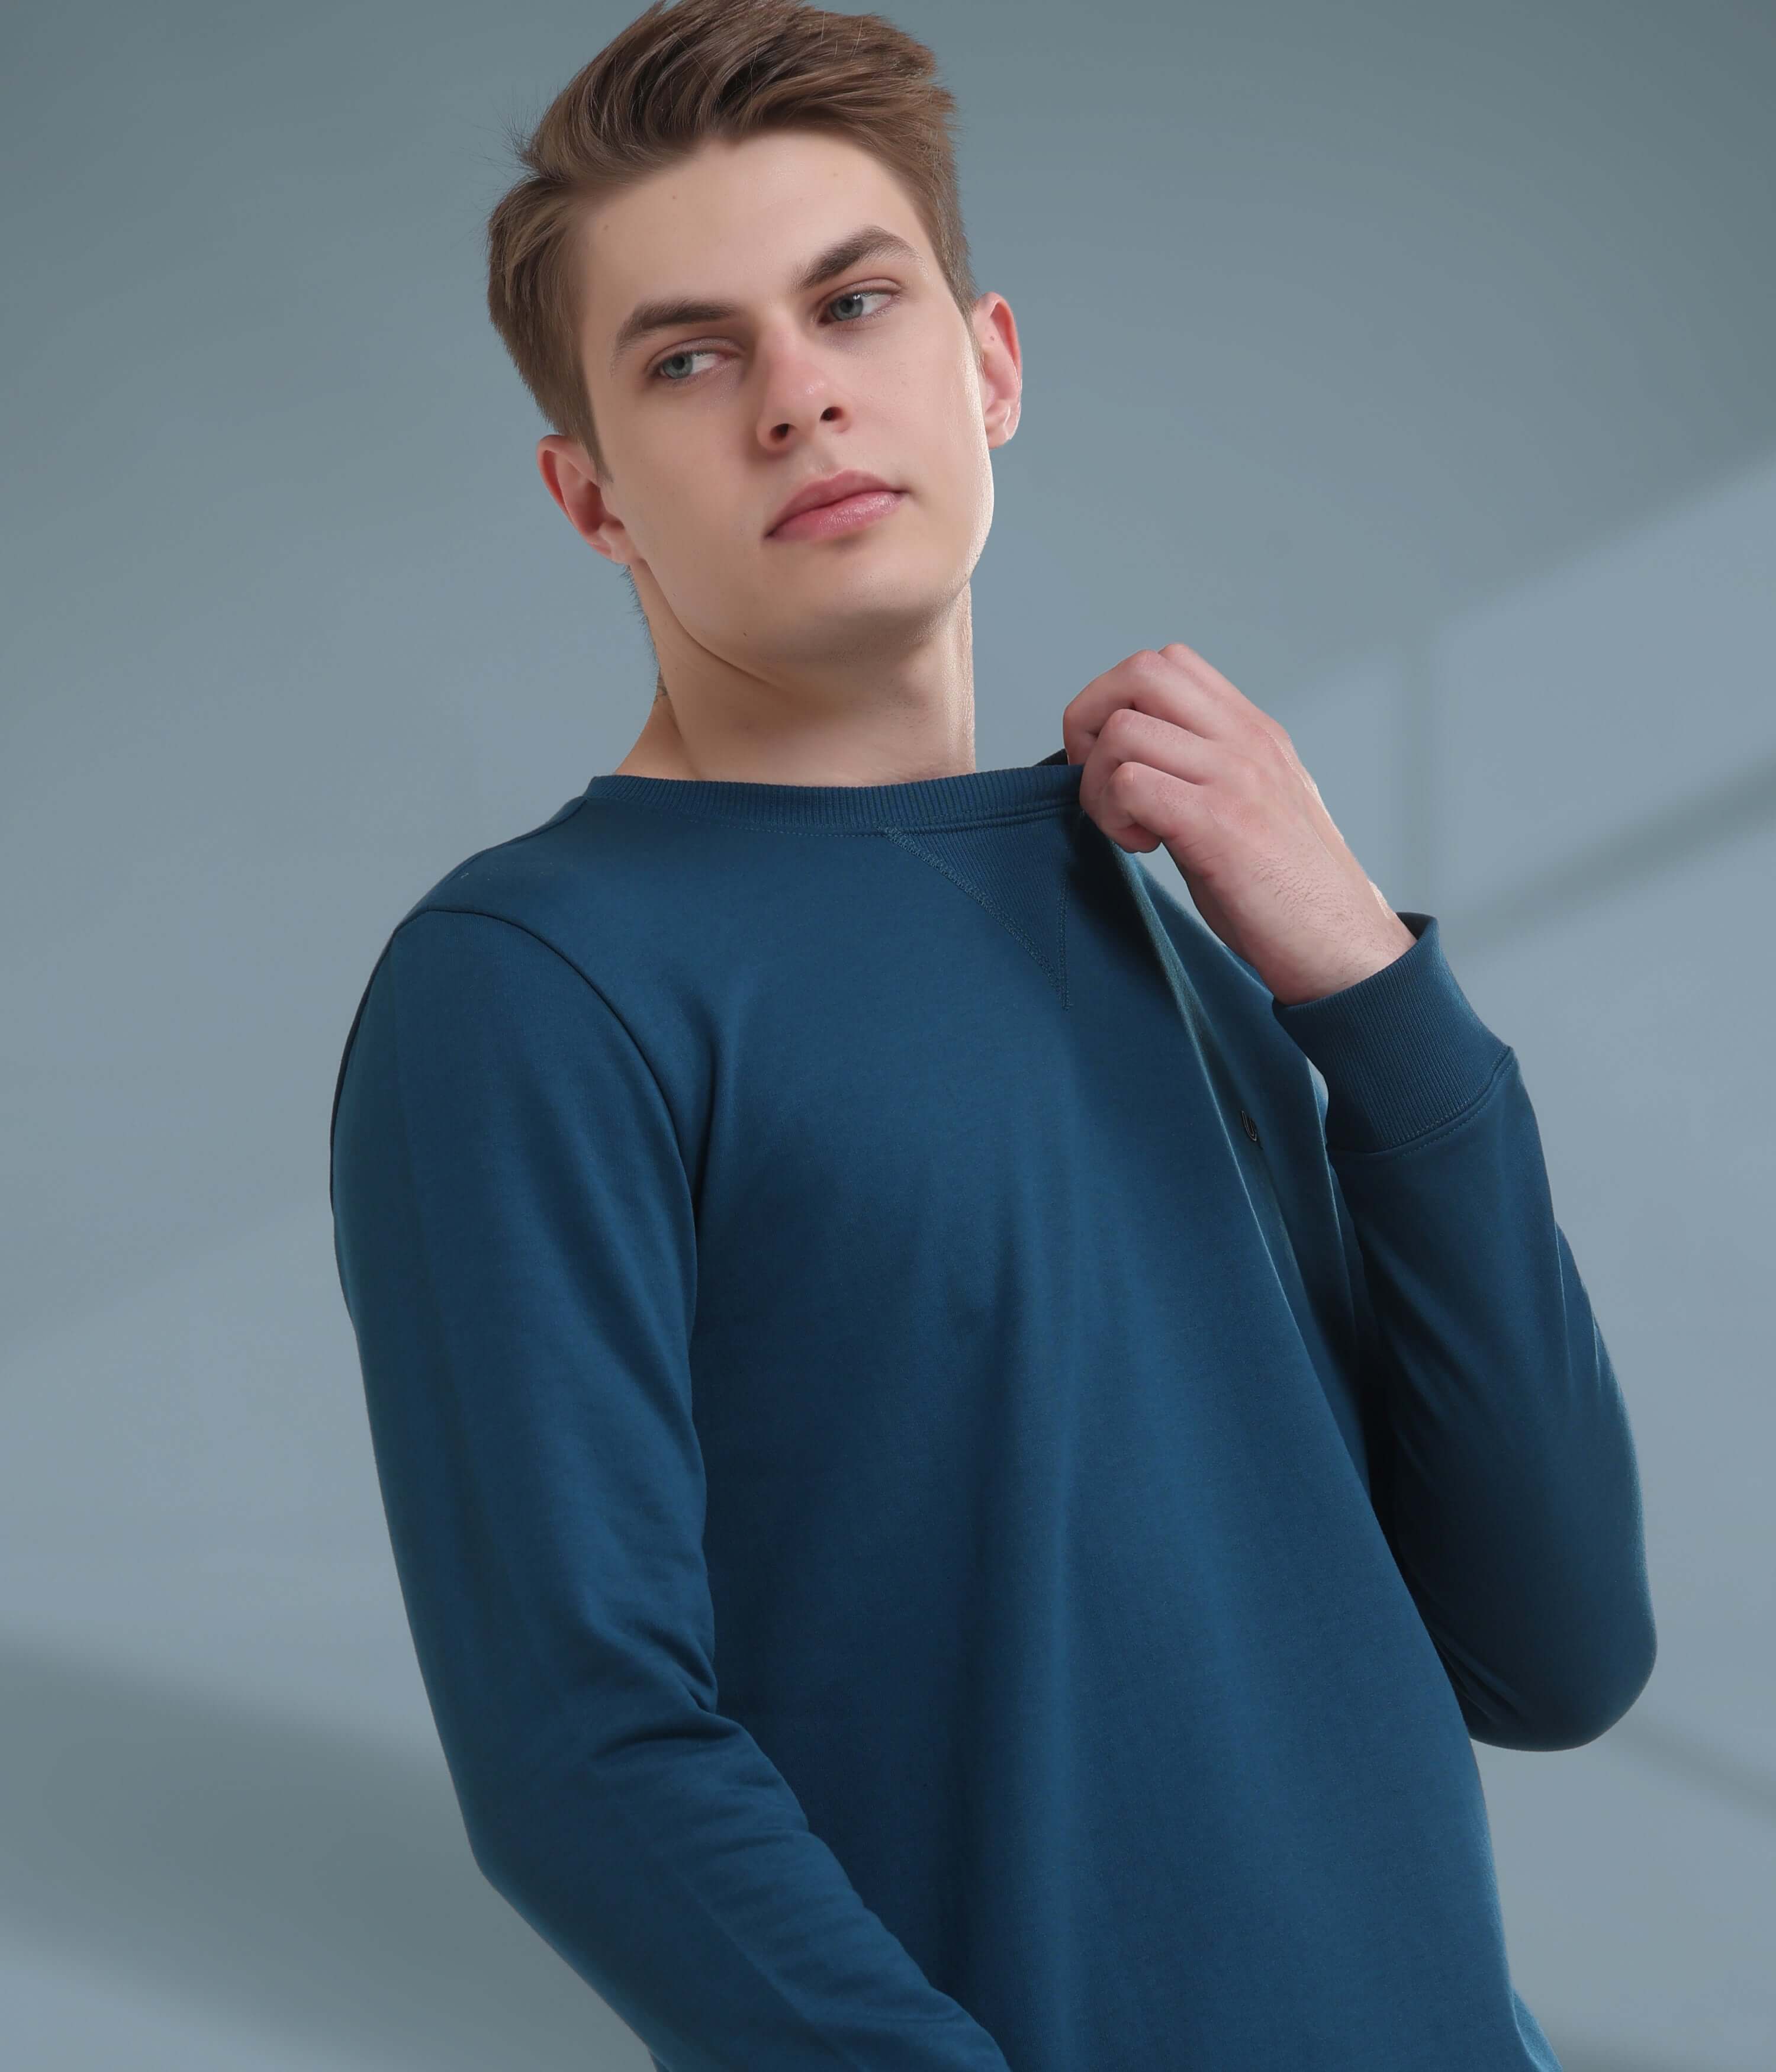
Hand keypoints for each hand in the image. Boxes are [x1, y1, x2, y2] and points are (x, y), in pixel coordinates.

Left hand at [1063, 642, 1417, 1006]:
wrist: (1343, 948)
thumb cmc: (1288, 895)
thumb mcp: (1249, 810)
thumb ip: (1198, 777)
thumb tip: (1126, 771)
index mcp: (1253, 732)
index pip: (1168, 663)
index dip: (1116, 701)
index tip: (1114, 763)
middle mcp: (1246, 741)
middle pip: (1140, 672)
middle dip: (1090, 721)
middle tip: (1099, 785)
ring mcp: (1236, 776)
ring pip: (1123, 730)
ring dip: (1099, 784)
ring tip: (1128, 830)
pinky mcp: (1219, 823)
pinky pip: (1131, 784)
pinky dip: (1113, 816)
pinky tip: (1143, 848)